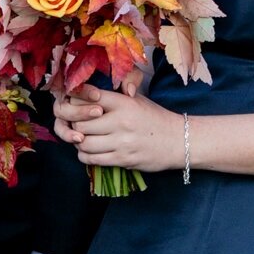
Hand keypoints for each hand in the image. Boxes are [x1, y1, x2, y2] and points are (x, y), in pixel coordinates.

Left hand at [56, 84, 179, 172]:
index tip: (76, 106)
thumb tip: (86, 93)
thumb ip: (113, 95)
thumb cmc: (154, 118)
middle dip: (74, 125)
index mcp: (124, 103)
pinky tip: (90, 151)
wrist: (178, 140)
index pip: (88, 98)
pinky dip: (85, 156)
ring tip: (83, 139)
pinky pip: (92, 159)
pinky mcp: (123, 160)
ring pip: (84, 144)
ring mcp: (122, 142)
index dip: (77, 102)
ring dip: (79, 143)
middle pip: (80, 124)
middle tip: (76, 126)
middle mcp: (121, 121)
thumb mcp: (137, 99)